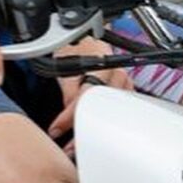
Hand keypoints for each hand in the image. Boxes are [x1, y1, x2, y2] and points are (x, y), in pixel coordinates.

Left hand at [47, 36, 133, 155]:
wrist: (86, 35)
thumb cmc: (75, 45)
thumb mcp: (64, 64)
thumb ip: (68, 89)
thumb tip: (67, 111)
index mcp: (101, 64)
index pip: (86, 96)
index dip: (69, 116)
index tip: (56, 129)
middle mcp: (117, 75)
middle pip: (103, 109)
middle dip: (84, 130)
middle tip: (69, 148)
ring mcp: (124, 84)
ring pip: (112, 113)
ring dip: (96, 131)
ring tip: (79, 146)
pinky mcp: (126, 92)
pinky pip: (118, 111)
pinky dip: (107, 125)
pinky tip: (97, 135)